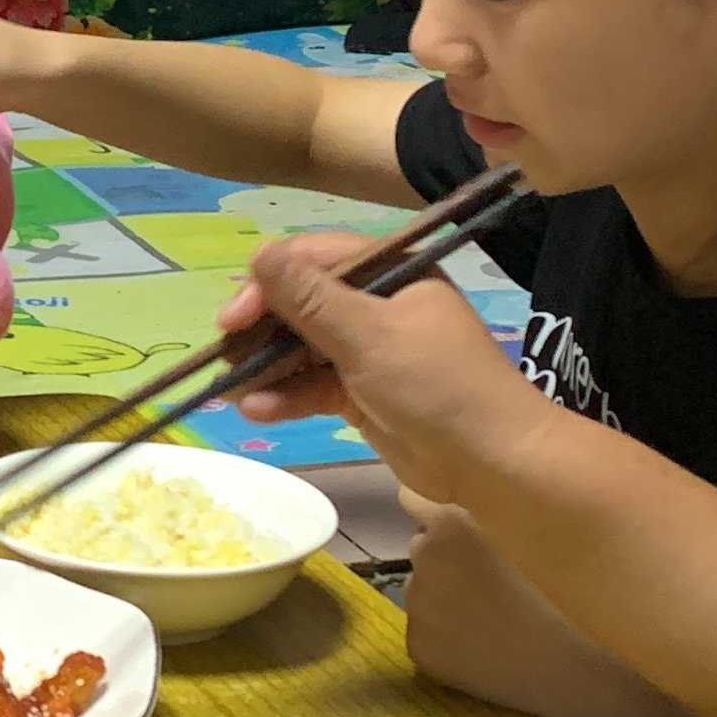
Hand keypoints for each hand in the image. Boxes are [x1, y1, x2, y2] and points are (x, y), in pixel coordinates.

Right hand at [220, 230, 534, 502]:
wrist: (491, 461)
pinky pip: (313, 386)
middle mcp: (378, 305)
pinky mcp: (361, 394)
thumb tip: (259, 255)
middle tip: (225, 354)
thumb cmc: (437, 385)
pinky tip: (258, 411)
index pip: (316, 260)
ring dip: (267, 367)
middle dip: (261, 329)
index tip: (233, 316)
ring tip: (230, 391)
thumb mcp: (370, 336)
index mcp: (392, 273)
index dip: (269, 283)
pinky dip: (286, 397)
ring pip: (303, 348)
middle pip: (303, 304)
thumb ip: (311, 299)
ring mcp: (369, 352)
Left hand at [400, 488, 629, 716]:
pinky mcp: (417, 647)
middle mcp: (423, 557)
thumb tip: (458, 508)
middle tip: (494, 584)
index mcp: (450, 521)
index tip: (474, 537)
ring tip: (494, 619)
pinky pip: (427, 631)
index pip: (417, 502)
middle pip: (425, 549)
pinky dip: (445, 637)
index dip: (449, 520)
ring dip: (446, 599)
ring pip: (425, 592)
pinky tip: (483, 648)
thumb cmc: (564, 589)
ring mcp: (417, 605)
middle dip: (448, 560)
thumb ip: (487, 508)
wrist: (571, 665)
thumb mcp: (532, 529)